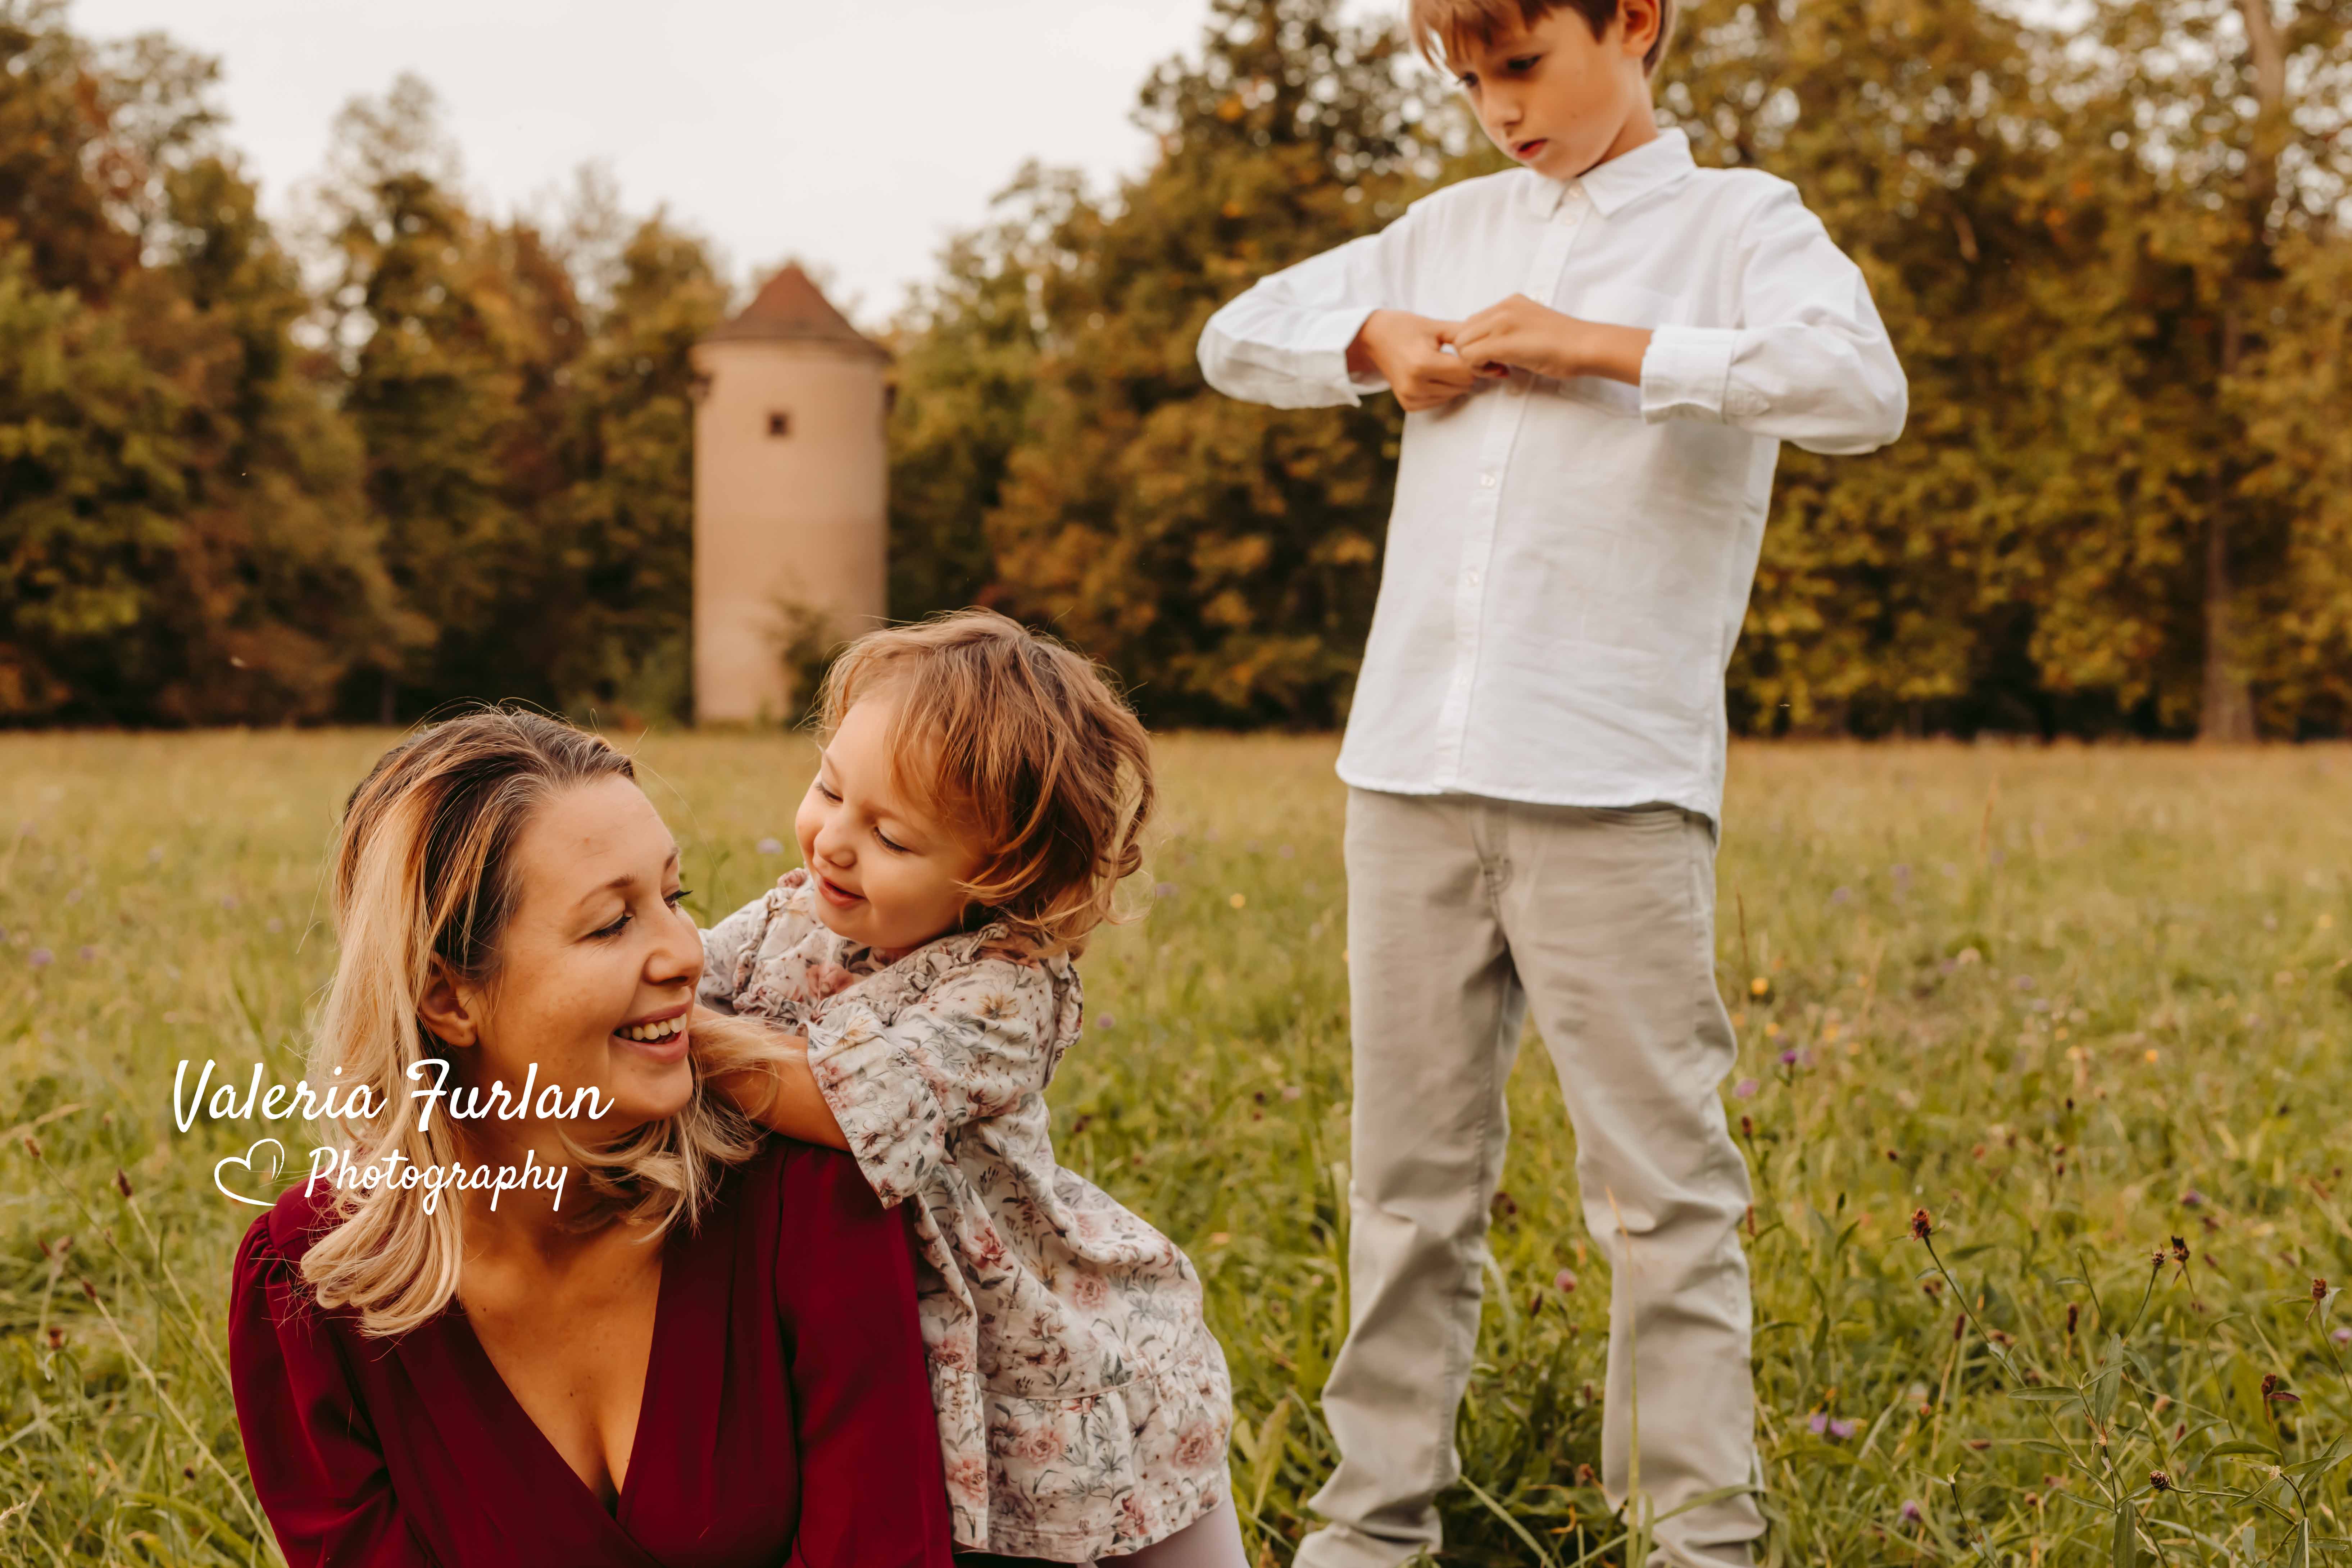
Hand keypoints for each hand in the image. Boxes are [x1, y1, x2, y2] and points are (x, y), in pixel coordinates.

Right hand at [1348, 310, 1480, 411]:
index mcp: (1422, 363)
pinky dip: (1444, 388)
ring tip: (1443, 362)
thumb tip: (1498, 356)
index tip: (1473, 350)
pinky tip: (1433, 374)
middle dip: (1466, 371)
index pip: (1466, 372)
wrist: (1374, 338)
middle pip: (1463, 385)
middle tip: (1454, 354)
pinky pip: (1441, 401)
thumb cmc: (1407, 328)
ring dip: (1455, 380)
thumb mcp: (1438, 326)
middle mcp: (1415, 385)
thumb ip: (1468, 338)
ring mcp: (1410, 397)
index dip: (1476, 361)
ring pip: (1455, 394)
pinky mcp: (1409, 405)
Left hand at [1451, 294, 1651, 386]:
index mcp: (1509, 303)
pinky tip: (1503, 372)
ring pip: (1461, 344)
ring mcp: (1502, 321)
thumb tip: (1490, 350)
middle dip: (1472, 354)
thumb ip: (1510, 332)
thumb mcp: (1532, 328)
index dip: (1479, 345)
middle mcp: (1503, 307)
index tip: (1498, 358)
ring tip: (1499, 368)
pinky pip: (1470, 356)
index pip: (1473, 323)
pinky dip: (1480, 370)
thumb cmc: (1565, 345)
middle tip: (1496, 366)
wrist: (1586, 346)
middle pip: (1462, 332)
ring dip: (1474, 362)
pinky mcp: (1503, 340)